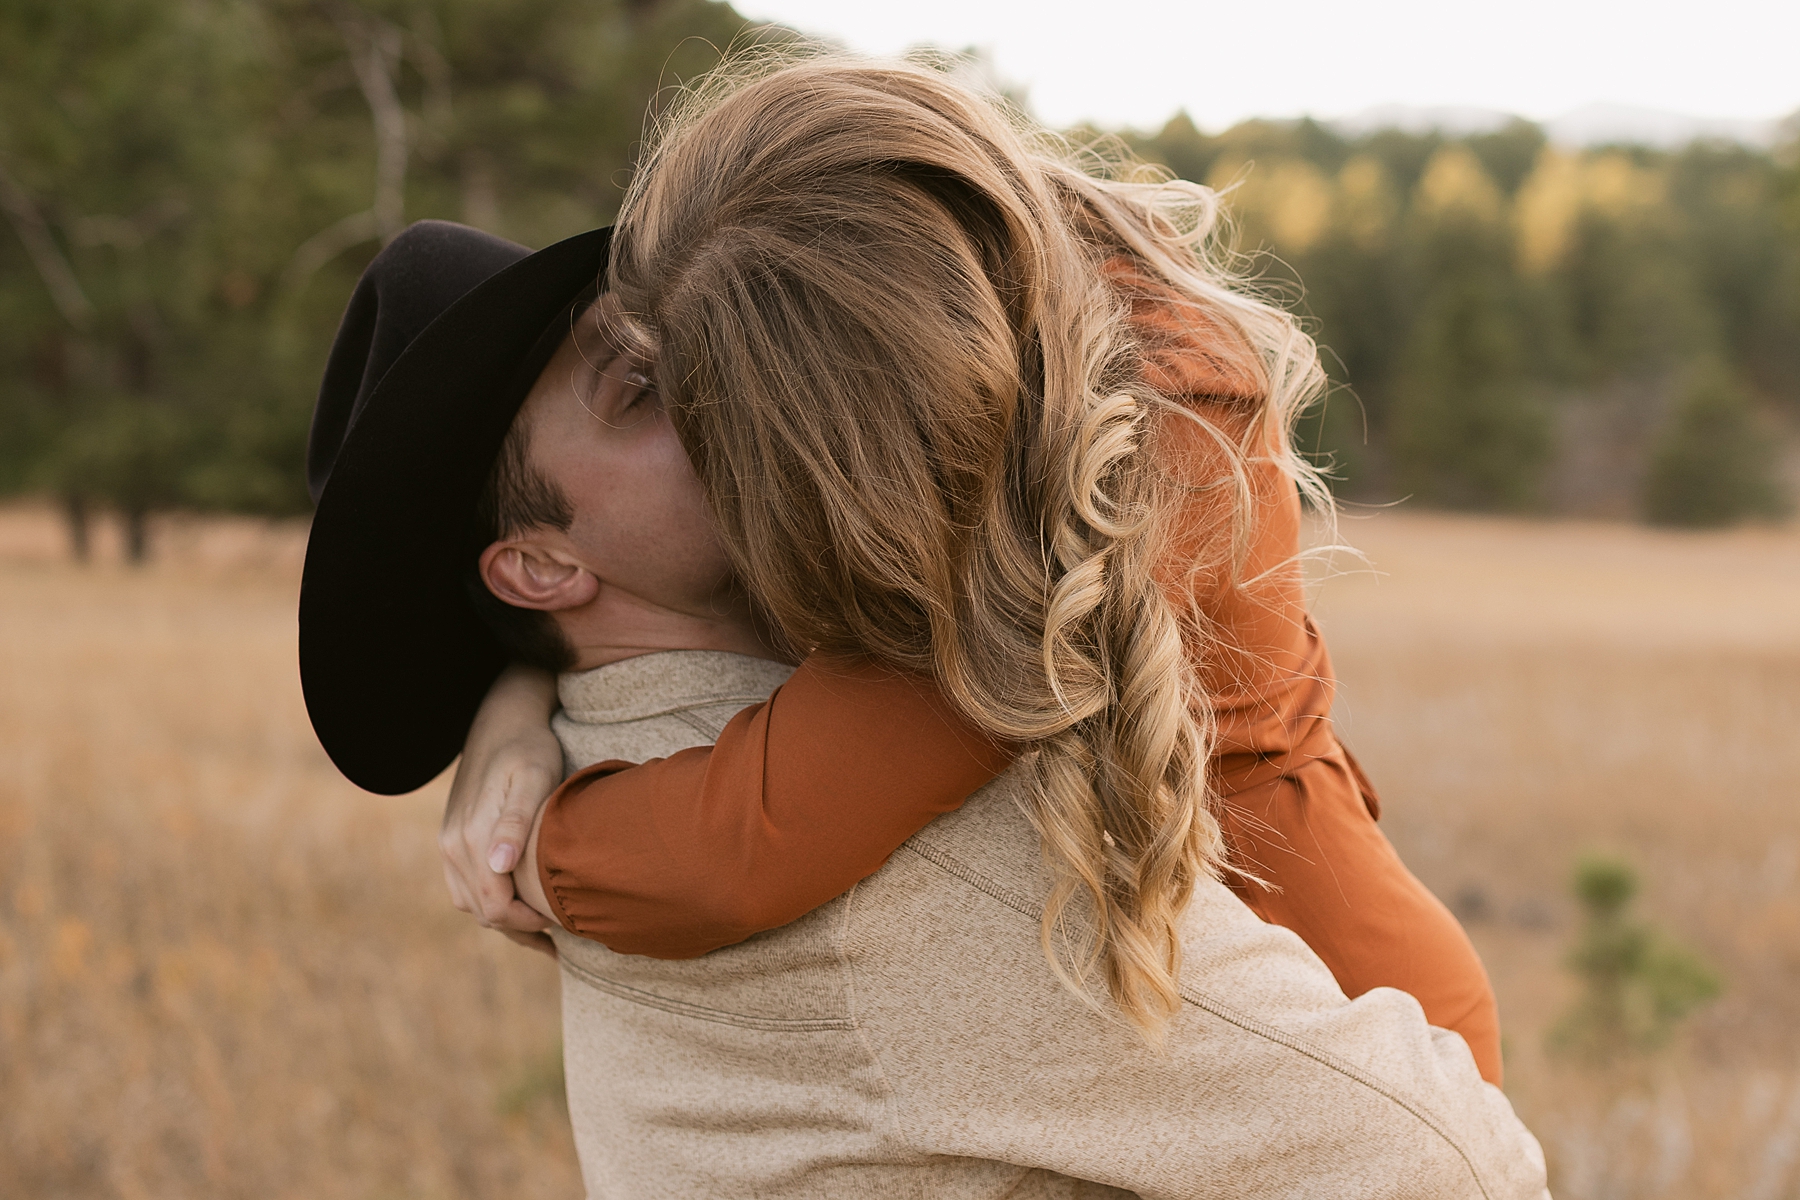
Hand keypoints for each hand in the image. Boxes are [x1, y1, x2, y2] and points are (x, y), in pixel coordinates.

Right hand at [440, 665, 563, 938]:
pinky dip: (489, 903)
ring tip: (545, 925)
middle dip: (521, 928)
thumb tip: (499, 865)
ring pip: (471, 904)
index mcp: (471, 838)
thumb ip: (516, 822)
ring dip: (505, 919)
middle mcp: (452, 847)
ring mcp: (448, 845)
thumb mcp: (533, 778)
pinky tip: (520, 902)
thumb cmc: (529, 749)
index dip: (531, 923)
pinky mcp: (451, 841)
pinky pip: (464, 888)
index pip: (496, 908)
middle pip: (482, 912)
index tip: (564, 921)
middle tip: (564, 931)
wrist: (502, 722)